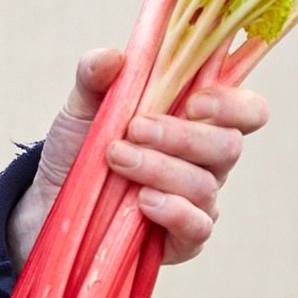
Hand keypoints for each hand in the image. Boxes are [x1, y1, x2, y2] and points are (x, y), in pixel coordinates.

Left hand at [8, 47, 268, 267]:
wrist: (50, 197)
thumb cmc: (80, 146)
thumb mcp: (82, 106)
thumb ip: (95, 77)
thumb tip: (112, 57)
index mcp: (197, 121)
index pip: (247, 111)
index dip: (233, 104)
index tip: (193, 101)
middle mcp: (207, 161)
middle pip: (228, 146)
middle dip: (180, 136)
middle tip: (132, 130)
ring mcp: (198, 201)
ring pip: (204, 185)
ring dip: (159, 169)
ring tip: (116, 159)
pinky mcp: (182, 240)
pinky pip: (197, 228)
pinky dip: (173, 212)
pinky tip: (142, 201)